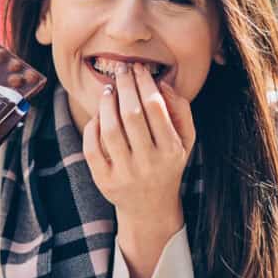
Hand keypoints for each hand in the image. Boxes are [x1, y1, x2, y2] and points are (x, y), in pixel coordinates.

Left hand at [82, 62, 195, 277]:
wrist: (150, 208)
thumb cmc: (168, 165)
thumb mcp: (185, 141)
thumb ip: (181, 110)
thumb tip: (161, 84)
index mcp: (171, 150)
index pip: (155, 107)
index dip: (144, 83)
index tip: (139, 69)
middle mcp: (148, 162)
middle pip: (131, 114)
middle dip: (125, 86)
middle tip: (121, 71)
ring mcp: (125, 173)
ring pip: (110, 129)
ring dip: (107, 103)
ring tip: (109, 90)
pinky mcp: (105, 180)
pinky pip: (92, 148)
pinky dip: (93, 127)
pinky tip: (100, 116)